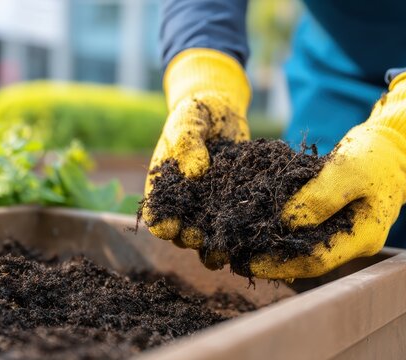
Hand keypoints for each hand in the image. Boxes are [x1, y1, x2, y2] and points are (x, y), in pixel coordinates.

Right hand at [142, 48, 250, 250]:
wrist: (222, 109)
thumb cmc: (196, 113)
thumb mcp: (188, 122)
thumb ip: (189, 144)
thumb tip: (195, 172)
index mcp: (164, 186)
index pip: (157, 213)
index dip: (161, 223)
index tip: (170, 226)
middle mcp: (185, 201)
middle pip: (181, 231)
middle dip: (189, 237)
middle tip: (199, 237)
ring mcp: (209, 204)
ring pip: (207, 235)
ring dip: (213, 246)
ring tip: (224, 251)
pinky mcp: (232, 202)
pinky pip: (233, 222)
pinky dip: (239, 233)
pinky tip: (248, 239)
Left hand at [250, 70, 405, 278]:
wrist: (391, 146)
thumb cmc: (373, 156)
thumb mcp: (346, 171)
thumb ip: (318, 197)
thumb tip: (285, 223)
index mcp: (364, 236)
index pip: (316, 260)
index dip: (279, 263)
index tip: (248, 260)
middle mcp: (353, 243)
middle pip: (307, 261)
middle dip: (271, 262)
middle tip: (235, 258)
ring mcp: (344, 234)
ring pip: (304, 249)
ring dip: (272, 250)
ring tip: (240, 247)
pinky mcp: (333, 222)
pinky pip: (304, 234)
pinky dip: (281, 233)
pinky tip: (258, 230)